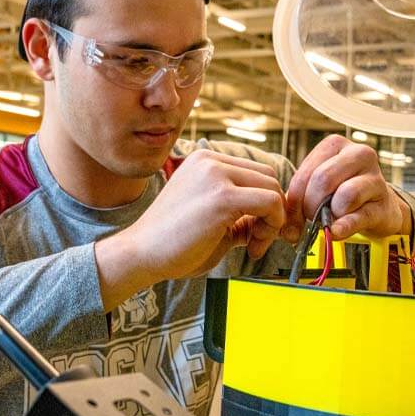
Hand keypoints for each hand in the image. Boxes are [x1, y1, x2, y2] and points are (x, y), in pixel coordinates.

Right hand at [95, 150, 285, 309]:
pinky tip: (253, 246)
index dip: (264, 204)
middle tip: (255, 242)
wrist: (140, 254)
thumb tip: (271, 217)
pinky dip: (272, 226)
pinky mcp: (222, 197)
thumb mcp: (212, 218)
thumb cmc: (171, 243)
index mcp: (205, 161)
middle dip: (272, 212)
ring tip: (252, 245)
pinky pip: (271, 202)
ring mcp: (216, 175)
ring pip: (274, 189)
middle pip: (269, 178)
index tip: (254, 233)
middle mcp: (210, 160)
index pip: (256, 173)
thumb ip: (240, 213)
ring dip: (273, 221)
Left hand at [282, 135, 410, 242]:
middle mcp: (358, 154)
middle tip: (311, 220)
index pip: (306, 173)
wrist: (377, 207)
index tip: (292, 219)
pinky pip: (360, 216)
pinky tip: (336, 231)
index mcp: (335, 145)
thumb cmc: (341, 193)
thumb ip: (298, 202)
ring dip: (331, 214)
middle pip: (323, 180)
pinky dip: (345, 227)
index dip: (294, 201)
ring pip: (345, 195)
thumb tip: (288, 230)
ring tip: (331, 219)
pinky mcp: (385, 204)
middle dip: (311, 206)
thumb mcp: (317, 189)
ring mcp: (376, 178)